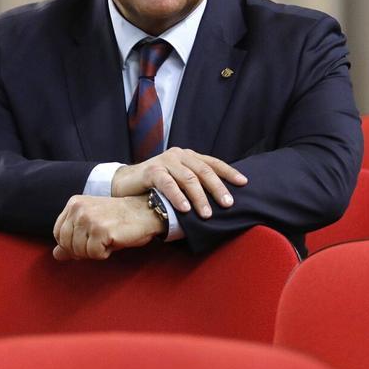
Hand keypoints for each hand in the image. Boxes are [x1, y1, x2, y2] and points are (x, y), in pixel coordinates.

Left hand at [52, 194, 163, 260]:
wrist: (146, 212)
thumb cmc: (120, 220)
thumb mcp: (93, 226)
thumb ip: (73, 238)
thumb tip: (56, 255)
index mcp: (74, 204)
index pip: (58, 234)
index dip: (71, 244)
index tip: (88, 241)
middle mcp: (78, 208)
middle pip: (66, 244)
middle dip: (82, 250)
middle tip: (100, 242)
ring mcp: (89, 218)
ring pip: (79, 251)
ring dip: (95, 252)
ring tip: (108, 239)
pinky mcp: (100, 230)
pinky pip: (94, 254)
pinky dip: (105, 253)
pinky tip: (114, 241)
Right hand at [111, 147, 246, 218]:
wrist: (125, 183)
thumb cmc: (156, 186)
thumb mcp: (178, 181)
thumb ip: (195, 184)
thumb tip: (219, 200)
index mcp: (188, 156)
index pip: (213, 163)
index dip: (229, 172)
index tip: (244, 183)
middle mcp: (179, 155)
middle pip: (203, 170)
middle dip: (217, 188)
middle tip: (228, 204)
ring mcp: (165, 161)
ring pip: (188, 178)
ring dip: (199, 197)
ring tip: (206, 213)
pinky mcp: (152, 170)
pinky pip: (168, 183)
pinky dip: (177, 197)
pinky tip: (184, 209)